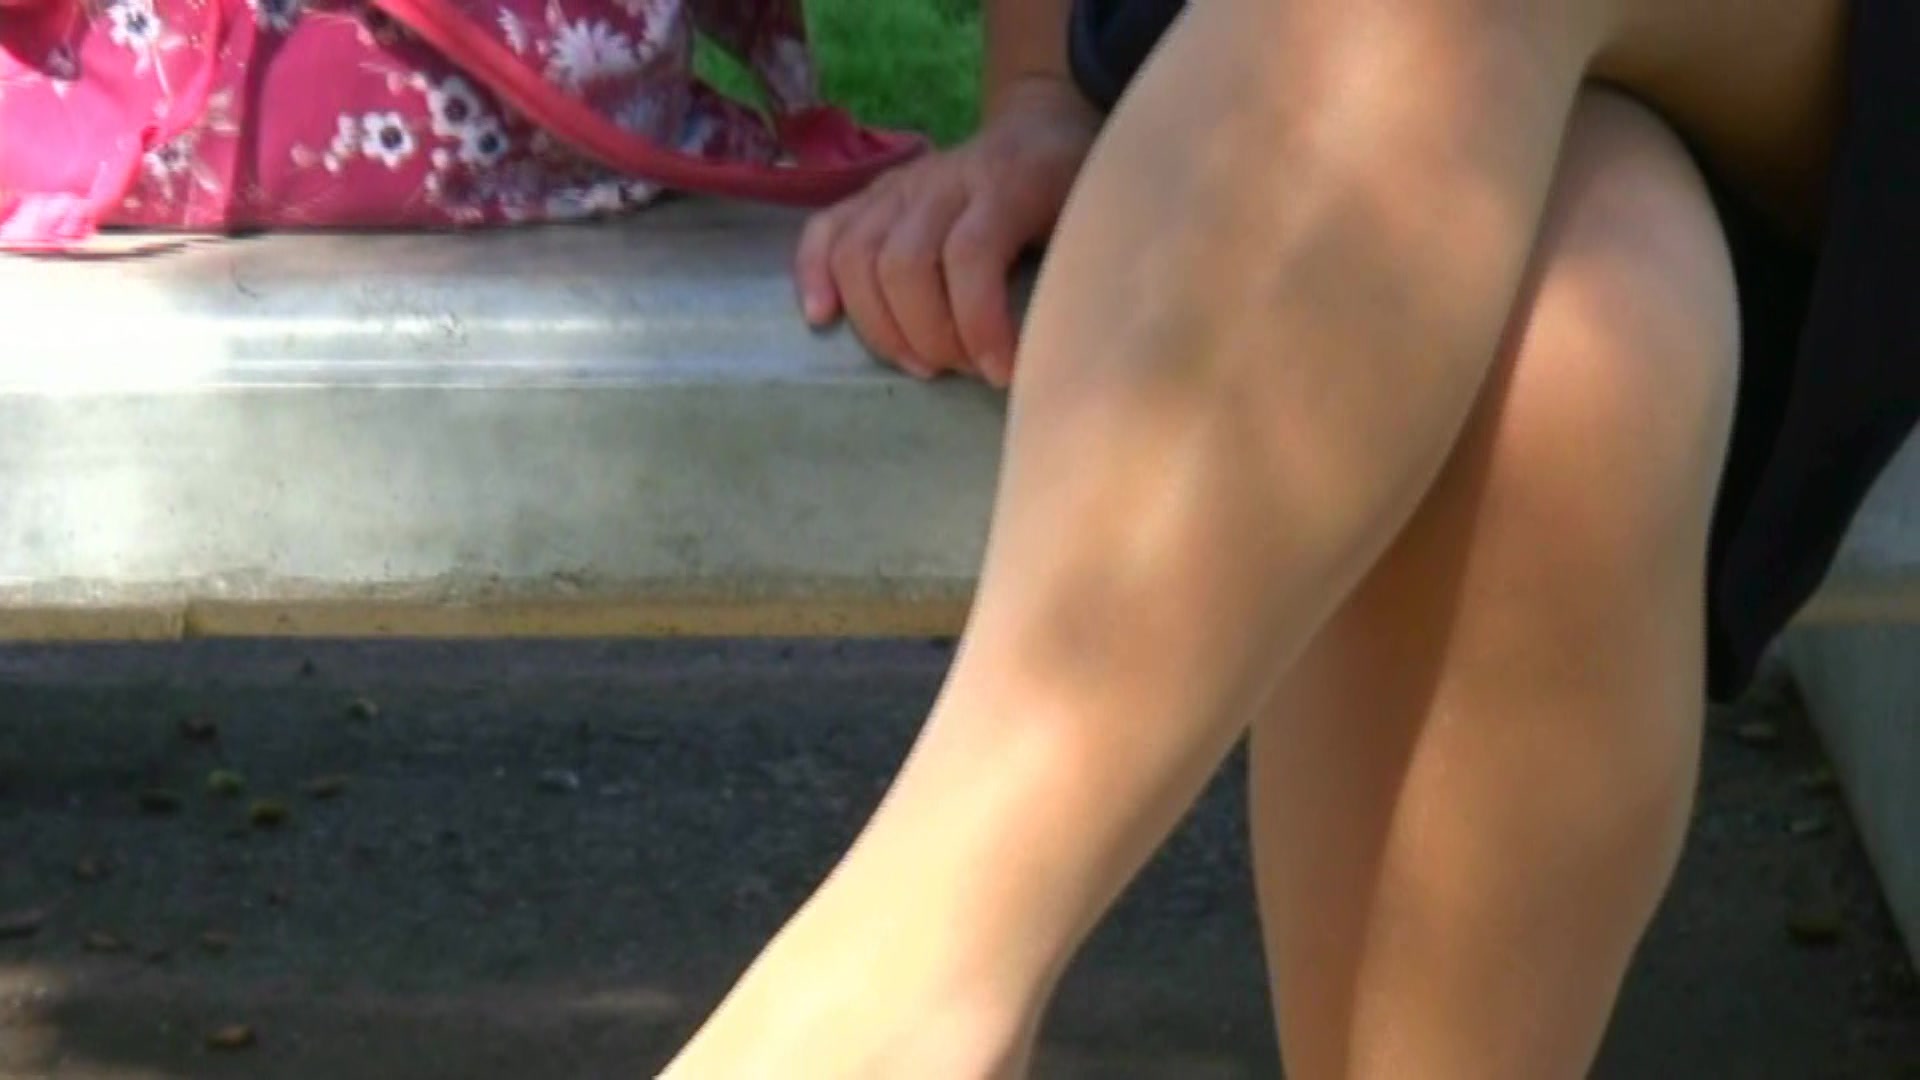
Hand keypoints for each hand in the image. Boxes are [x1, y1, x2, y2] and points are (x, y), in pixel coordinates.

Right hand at [795, 78, 1099, 387]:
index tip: (1002, 372)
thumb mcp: (1093, 223)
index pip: (969, 255)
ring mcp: (899, 186)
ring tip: (922, 364)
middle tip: (964, 370)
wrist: (1039, 130)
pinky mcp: (871, 197)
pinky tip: (823, 318)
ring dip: (883, 326)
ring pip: (858, 255)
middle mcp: (942, 180)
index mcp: (1005, 184)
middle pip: (903, 262)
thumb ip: (1074, 273)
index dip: (979, 324)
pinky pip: (824, 231)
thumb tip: (1060, 351)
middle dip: (929, 336)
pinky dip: (813, 275)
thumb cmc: (1071, 192)